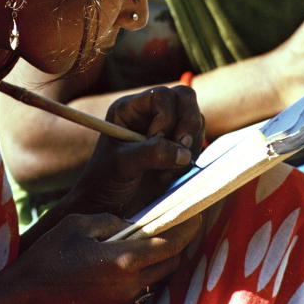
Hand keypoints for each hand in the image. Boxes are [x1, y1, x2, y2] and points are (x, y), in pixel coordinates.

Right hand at [0, 212, 200, 303]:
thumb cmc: (48, 257)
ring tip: (153, 242)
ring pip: (158, 278)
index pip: (171, 243)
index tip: (195, 213)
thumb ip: (110, 221)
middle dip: (177, 243)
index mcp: (123, 260)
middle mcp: (130, 285)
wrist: (26, 296)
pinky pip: (141, 291)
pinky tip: (130, 263)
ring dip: (160, 260)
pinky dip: (143, 275)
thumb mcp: (78, 224)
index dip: (187, 227)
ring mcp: (123, 301)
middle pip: (170, 263)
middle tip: (174, 224)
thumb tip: (130, 224)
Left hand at [67, 86, 202, 217]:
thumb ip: (151, 153)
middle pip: (185, 98)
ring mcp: (167, 128)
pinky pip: (197, 141)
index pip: (162, 95)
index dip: (166, 116)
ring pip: (196, 120)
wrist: (109, 207)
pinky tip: (171, 175)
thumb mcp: (123, 164)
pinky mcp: (178, 147)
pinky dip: (192, 157)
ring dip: (189, 146)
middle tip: (182, 149)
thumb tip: (183, 152)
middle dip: (188, 124)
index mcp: (130, 109)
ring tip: (167, 172)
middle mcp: (150, 113)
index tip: (157, 140)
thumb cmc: (106, 181)